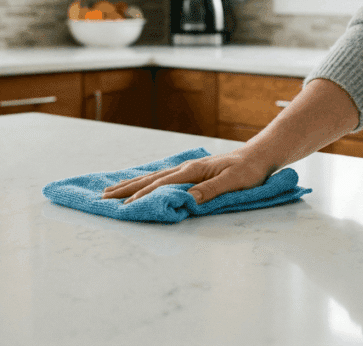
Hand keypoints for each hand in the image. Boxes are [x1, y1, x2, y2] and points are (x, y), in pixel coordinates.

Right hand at [102, 150, 271, 204]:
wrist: (259, 156)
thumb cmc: (249, 171)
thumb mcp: (234, 183)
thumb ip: (210, 191)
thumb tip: (187, 199)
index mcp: (193, 171)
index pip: (161, 186)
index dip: (141, 197)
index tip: (123, 207)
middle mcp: (186, 168)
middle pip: (149, 180)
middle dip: (126, 189)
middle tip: (103, 198)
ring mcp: (187, 168)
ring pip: (153, 177)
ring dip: (131, 184)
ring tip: (112, 190)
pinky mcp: (191, 171)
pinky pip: (161, 176)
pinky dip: (145, 180)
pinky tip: (139, 183)